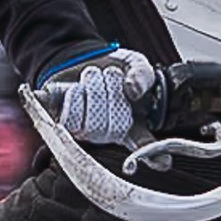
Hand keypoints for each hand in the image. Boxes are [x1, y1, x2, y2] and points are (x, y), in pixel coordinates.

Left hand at [33, 44, 159, 148]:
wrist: (83, 57)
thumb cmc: (114, 68)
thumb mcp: (136, 66)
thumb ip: (142, 75)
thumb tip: (133, 90)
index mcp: (131, 125)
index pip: (144, 145)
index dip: (156, 158)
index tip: (163, 163)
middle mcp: (107, 133)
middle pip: (112, 128)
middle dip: (111, 92)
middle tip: (110, 74)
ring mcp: (82, 129)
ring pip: (88, 122)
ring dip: (91, 89)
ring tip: (92, 76)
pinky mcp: (58, 118)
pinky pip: (63, 117)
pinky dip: (63, 100)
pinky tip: (62, 91)